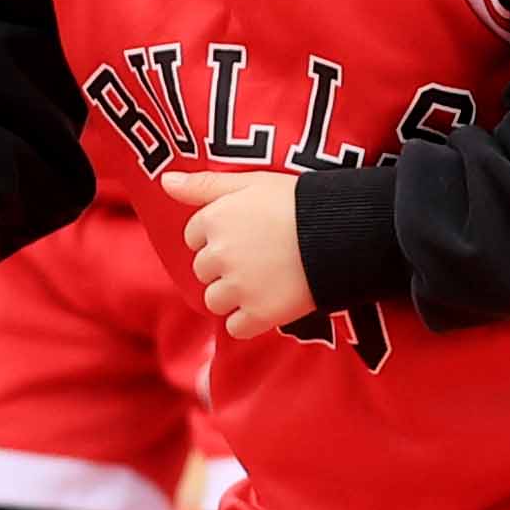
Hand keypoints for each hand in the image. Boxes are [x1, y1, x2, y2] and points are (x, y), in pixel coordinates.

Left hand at [158, 168, 313, 334]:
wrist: (345, 231)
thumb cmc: (301, 201)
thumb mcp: (251, 181)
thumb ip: (204, 184)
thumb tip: (165, 181)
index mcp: (215, 219)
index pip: (194, 236)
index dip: (218, 236)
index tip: (246, 234)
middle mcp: (220, 254)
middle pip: (203, 270)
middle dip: (224, 267)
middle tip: (260, 258)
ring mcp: (239, 287)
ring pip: (215, 300)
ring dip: (233, 296)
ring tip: (265, 281)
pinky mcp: (260, 314)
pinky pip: (235, 328)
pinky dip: (248, 321)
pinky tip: (269, 304)